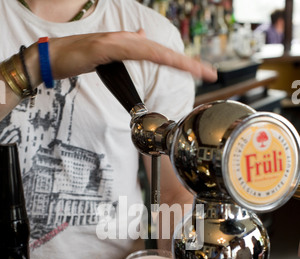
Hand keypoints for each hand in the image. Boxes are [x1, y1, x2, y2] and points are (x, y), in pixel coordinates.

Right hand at [48, 29, 216, 81]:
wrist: (54, 56)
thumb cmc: (79, 56)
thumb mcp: (108, 55)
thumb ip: (127, 46)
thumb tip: (144, 38)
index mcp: (130, 45)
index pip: (161, 54)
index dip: (183, 63)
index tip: (202, 73)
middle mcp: (127, 41)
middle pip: (163, 52)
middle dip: (188, 64)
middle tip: (211, 74)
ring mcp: (116, 42)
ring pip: (151, 50)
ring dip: (175, 60)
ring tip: (196, 70)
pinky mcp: (103, 47)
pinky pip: (130, 51)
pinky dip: (147, 54)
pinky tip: (162, 57)